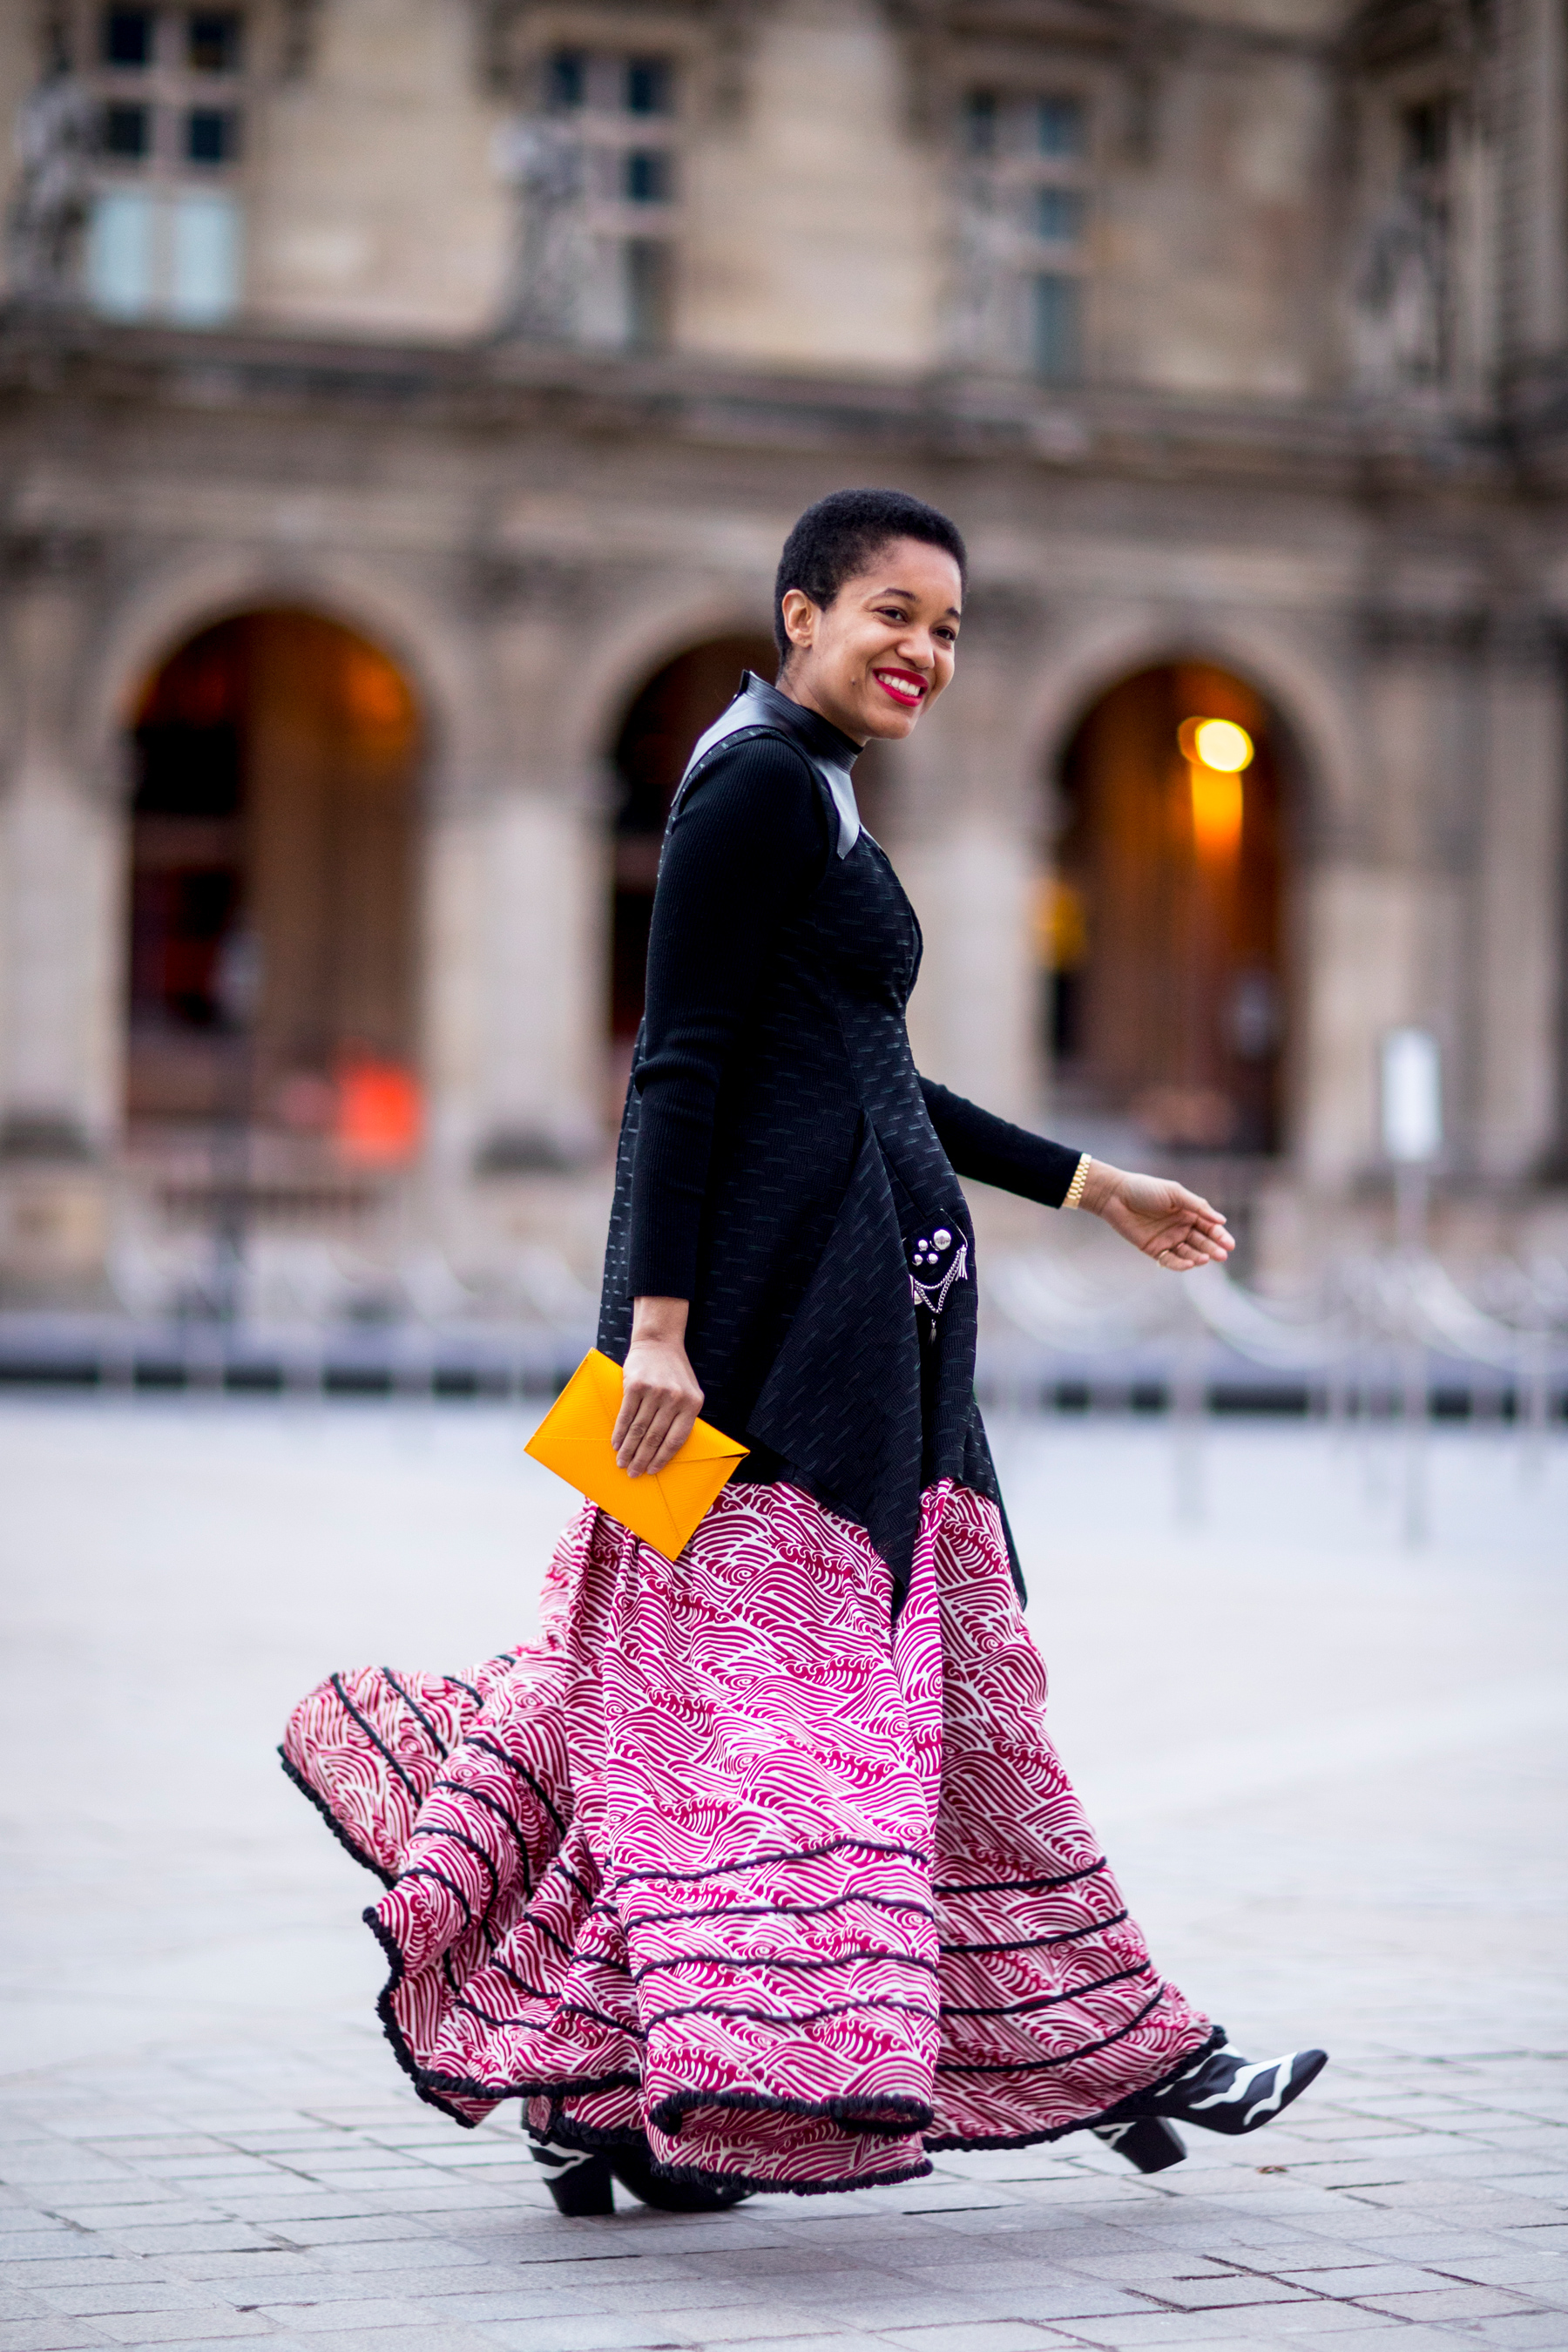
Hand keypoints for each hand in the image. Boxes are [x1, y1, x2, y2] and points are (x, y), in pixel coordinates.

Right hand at [612, 1297, 703, 1475]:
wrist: (659, 1342)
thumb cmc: (674, 1371)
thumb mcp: (689, 1392)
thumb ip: (683, 1416)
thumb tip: (666, 1449)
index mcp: (692, 1404)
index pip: (676, 1439)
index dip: (662, 1458)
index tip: (652, 1471)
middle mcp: (674, 1399)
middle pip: (655, 1437)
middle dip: (642, 1459)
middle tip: (633, 1473)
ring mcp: (655, 1392)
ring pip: (639, 1429)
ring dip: (629, 1450)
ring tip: (622, 1462)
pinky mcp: (635, 1386)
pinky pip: (626, 1416)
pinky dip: (620, 1433)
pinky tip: (616, 1444)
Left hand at [1078, 1159, 1234, 1271]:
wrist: (1116, 1195)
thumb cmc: (1146, 1189)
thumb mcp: (1174, 1193)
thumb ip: (1197, 1206)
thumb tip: (1222, 1221)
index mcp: (1189, 1213)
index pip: (1210, 1227)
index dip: (1220, 1236)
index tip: (1230, 1245)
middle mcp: (1181, 1228)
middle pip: (1202, 1242)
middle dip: (1212, 1249)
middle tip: (1221, 1255)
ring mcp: (1168, 1239)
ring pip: (1189, 1253)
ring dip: (1198, 1257)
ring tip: (1204, 1259)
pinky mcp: (1155, 1249)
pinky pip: (1170, 1260)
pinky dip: (1181, 1264)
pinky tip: (1189, 1263)